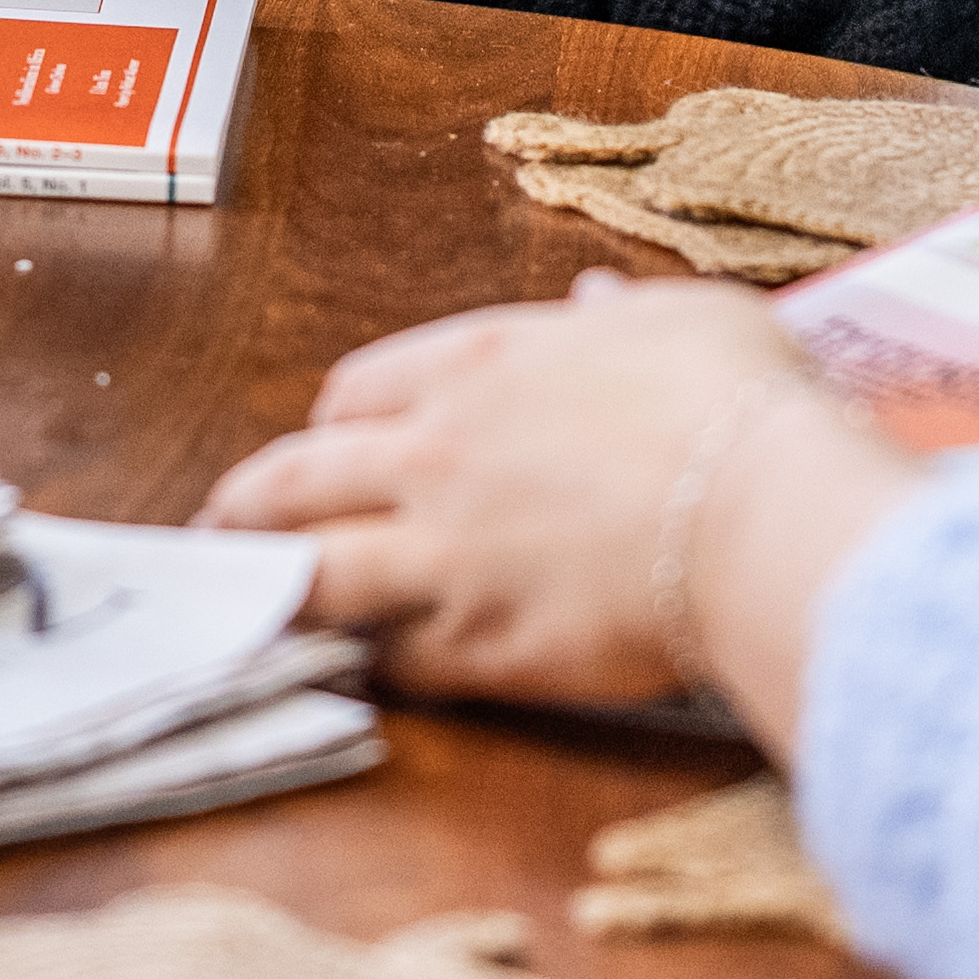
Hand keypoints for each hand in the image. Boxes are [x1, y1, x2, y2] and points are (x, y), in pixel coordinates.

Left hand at [202, 276, 911, 737]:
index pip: (358, 394)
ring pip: (318, 575)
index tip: (325, 445)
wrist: (757, 512)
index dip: (331, 426)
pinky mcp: (478, 643)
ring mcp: (447, 554)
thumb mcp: (686, 321)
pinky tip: (350, 677)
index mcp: (480, 367)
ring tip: (239, 612)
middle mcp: (439, 455)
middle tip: (221, 528)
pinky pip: (392, 660)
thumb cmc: (735, 406)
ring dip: (272, 593)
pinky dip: (363, 668)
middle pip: (302, 480)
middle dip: (249, 506)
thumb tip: (599, 301)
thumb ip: (625, 317)